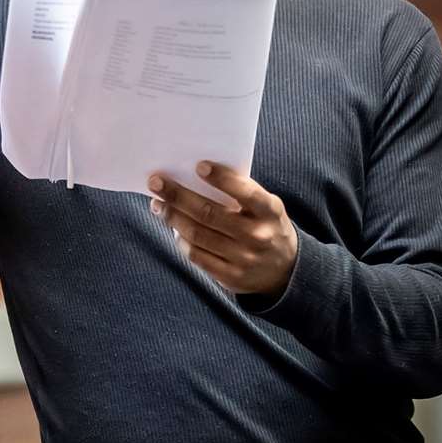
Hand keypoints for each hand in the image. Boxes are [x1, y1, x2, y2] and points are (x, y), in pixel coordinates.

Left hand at [149, 161, 297, 297]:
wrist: (285, 270)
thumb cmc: (265, 226)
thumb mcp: (264, 207)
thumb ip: (240, 193)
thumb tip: (193, 177)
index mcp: (270, 211)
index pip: (246, 192)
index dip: (222, 179)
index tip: (199, 166)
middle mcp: (258, 235)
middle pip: (209, 213)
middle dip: (178, 196)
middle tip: (156, 183)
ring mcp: (244, 258)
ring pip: (198, 234)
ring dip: (172, 217)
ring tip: (158, 205)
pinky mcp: (230, 276)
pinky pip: (197, 255)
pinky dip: (181, 240)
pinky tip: (174, 228)